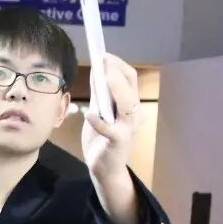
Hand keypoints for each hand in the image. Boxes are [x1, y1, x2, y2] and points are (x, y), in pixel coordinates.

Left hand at [81, 53, 140, 177]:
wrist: (104, 168)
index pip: (129, 78)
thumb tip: (97, 71)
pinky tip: (89, 115)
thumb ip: (99, 94)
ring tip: (102, 76)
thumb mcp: (99, 112)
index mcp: (129, 105)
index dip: (117, 65)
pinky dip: (100, 122)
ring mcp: (128, 127)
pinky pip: (111, 130)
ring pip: (127, 104)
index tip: (103, 55)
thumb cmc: (101, 138)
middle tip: (102, 59)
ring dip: (115, 88)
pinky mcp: (118, 142)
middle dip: (116, 71)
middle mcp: (132, 114)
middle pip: (130, 86)